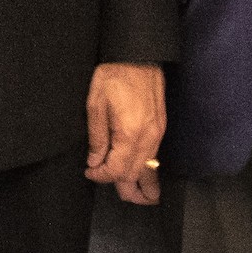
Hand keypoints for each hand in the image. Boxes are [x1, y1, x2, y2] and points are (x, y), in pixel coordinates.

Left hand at [85, 62, 167, 204]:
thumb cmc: (115, 74)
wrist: (138, 54)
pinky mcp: (161, 126)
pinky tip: (144, 173)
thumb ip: (97, 137)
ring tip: (140, 198)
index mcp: (130, 134)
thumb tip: (95, 161)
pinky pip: (155, 155)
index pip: (118, 170)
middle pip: (138, 175)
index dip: (102, 176)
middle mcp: (148, 137)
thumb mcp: (96, 104)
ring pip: (151, 168)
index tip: (90, 173)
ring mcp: (158, 132)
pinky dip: (149, 169)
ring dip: (144, 185)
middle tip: (116, 194)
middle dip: (126, 189)